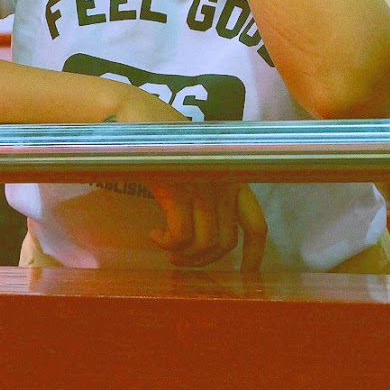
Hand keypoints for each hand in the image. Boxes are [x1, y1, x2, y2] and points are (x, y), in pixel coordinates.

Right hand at [101, 88, 266, 270]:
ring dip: (184, 255)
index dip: (254, 255)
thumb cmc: (160, 136)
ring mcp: (201, 186)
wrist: (132, 115)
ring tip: (167, 250)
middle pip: (226, 241)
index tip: (244, 274)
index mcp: (232, 176)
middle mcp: (223, 183)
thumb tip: (209, 226)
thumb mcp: (195, 160)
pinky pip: (180, 235)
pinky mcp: (176, 189)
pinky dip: (167, 243)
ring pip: (204, 243)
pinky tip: (153, 235)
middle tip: (182, 260)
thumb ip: (209, 185)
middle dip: (204, 260)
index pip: (256, 224)